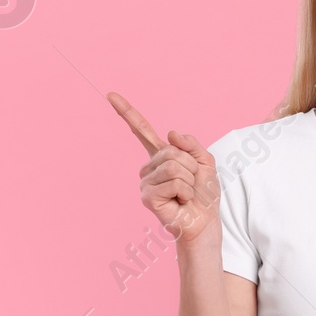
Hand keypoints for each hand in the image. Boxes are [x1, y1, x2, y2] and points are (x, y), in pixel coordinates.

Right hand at [107, 91, 220, 243]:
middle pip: (171, 151)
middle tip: (191, 183)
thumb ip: (190, 144)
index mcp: (160, 156)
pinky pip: (174, 181)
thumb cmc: (204, 194)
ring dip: (189, 180)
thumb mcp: (204, 161)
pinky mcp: (147, 196)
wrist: (205, 221)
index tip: (110, 95)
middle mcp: (149, 168)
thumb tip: (170, 133)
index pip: (141, 130)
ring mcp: (146, 182)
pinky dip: (185, 191)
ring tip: (187, 193)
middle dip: (190, 167)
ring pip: (174, 165)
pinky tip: (181, 200)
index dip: (126, 112)